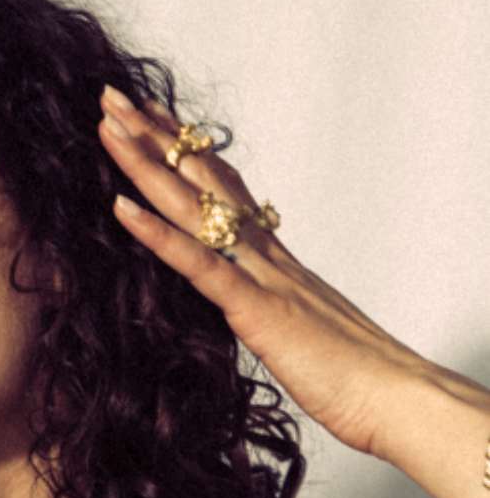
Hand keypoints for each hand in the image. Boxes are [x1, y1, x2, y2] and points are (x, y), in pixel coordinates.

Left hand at [98, 86, 426, 460]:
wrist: (391, 398)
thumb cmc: (350, 380)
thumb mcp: (298, 337)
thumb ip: (270, 315)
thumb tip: (252, 312)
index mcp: (276, 263)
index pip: (225, 192)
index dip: (187, 156)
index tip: (150, 123)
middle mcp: (267, 256)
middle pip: (204, 182)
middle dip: (156, 139)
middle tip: (111, 98)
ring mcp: (262, 277)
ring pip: (193, 208)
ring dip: (145, 166)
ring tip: (106, 126)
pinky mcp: (256, 310)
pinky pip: (199, 263)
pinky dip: (157, 234)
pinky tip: (121, 206)